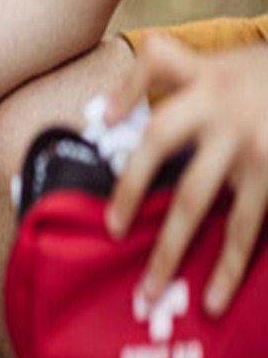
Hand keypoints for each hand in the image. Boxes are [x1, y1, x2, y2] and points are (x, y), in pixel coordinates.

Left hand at [104, 36, 267, 316]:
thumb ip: (167, 76)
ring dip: (180, 249)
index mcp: (206, 79)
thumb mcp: (220, 63)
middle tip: (112, 230)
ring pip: (211, 205)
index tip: (105, 120)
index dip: (127, 88)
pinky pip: (251, 228)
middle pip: (163, 142)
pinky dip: (235, 264)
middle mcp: (224, 111)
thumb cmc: (264, 78)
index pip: (158, 64)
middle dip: (133, 188)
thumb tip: (106, 113)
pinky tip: (217, 294)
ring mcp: (255, 149)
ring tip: (155, 288)